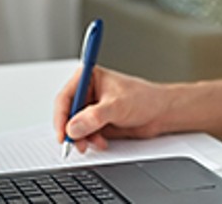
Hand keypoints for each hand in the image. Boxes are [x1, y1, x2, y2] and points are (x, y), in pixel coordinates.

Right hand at [52, 65, 169, 152]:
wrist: (160, 113)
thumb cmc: (144, 99)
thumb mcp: (117, 106)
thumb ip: (94, 117)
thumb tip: (73, 127)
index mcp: (89, 77)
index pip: (65, 97)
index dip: (61, 117)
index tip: (63, 134)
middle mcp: (87, 91)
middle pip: (67, 114)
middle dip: (72, 131)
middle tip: (78, 144)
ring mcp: (91, 107)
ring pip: (75, 126)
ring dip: (82, 138)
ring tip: (96, 142)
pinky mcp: (96, 121)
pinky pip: (84, 133)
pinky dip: (90, 140)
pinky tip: (102, 142)